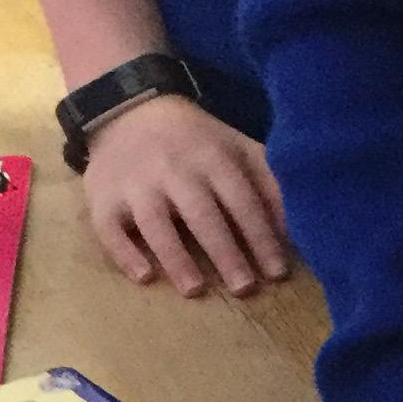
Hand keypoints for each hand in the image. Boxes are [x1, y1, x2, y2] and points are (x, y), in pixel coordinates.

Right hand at [82, 95, 291, 296]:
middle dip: (225, 252)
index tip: (277, 273)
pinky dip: (125, 253)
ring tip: (196, 290)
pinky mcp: (102, 198)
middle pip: (201, 214)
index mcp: (212, 158)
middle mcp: (173, 170)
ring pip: (155, 223)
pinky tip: (144, 277)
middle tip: (245, 289)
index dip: (260, 236)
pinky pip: (110, 229)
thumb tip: (299, 226)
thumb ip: (268, 183)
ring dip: (176, 257)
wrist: (130, 111)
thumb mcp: (237, 149)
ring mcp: (135, 184)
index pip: (241, 200)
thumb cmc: (197, 142)